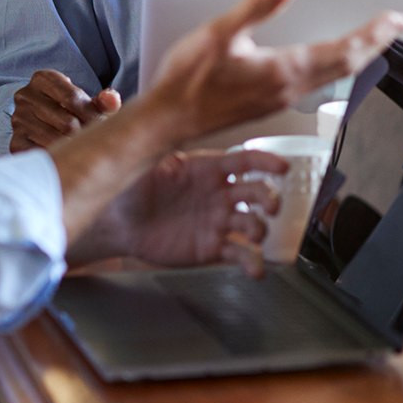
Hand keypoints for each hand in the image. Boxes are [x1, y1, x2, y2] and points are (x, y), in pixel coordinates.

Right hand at [10, 69, 120, 152]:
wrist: (51, 126)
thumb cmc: (75, 111)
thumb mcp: (89, 102)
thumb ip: (104, 100)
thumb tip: (113, 100)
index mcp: (42, 78)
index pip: (73, 98)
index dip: (92, 115)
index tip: (102, 125)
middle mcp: (25, 96)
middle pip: (67, 122)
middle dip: (85, 134)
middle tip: (95, 141)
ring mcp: (18, 119)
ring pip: (55, 139)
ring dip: (73, 148)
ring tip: (83, 148)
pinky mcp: (15, 141)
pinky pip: (41, 152)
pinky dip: (57, 156)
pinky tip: (65, 155)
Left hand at [71, 148, 289, 274]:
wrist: (120, 225)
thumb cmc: (133, 188)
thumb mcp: (148, 164)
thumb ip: (168, 151)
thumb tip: (177, 133)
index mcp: (208, 168)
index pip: (244, 161)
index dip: (265, 162)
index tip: (283, 167)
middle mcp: (220, 193)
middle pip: (256, 191)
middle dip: (269, 197)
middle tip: (270, 206)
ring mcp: (219, 221)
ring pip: (252, 223)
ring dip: (260, 228)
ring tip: (255, 235)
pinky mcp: (213, 247)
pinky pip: (239, 254)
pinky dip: (252, 263)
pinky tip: (257, 270)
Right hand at [146, 0, 402, 145]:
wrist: (166, 123)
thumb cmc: (187, 81)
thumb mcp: (219, 33)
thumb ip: (256, 6)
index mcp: (283, 70)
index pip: (344, 50)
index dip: (374, 34)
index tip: (397, 20)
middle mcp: (289, 89)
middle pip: (346, 66)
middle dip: (373, 44)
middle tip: (395, 27)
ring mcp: (280, 101)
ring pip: (333, 77)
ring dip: (356, 57)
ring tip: (370, 41)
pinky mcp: (269, 105)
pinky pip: (316, 85)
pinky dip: (333, 68)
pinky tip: (329, 61)